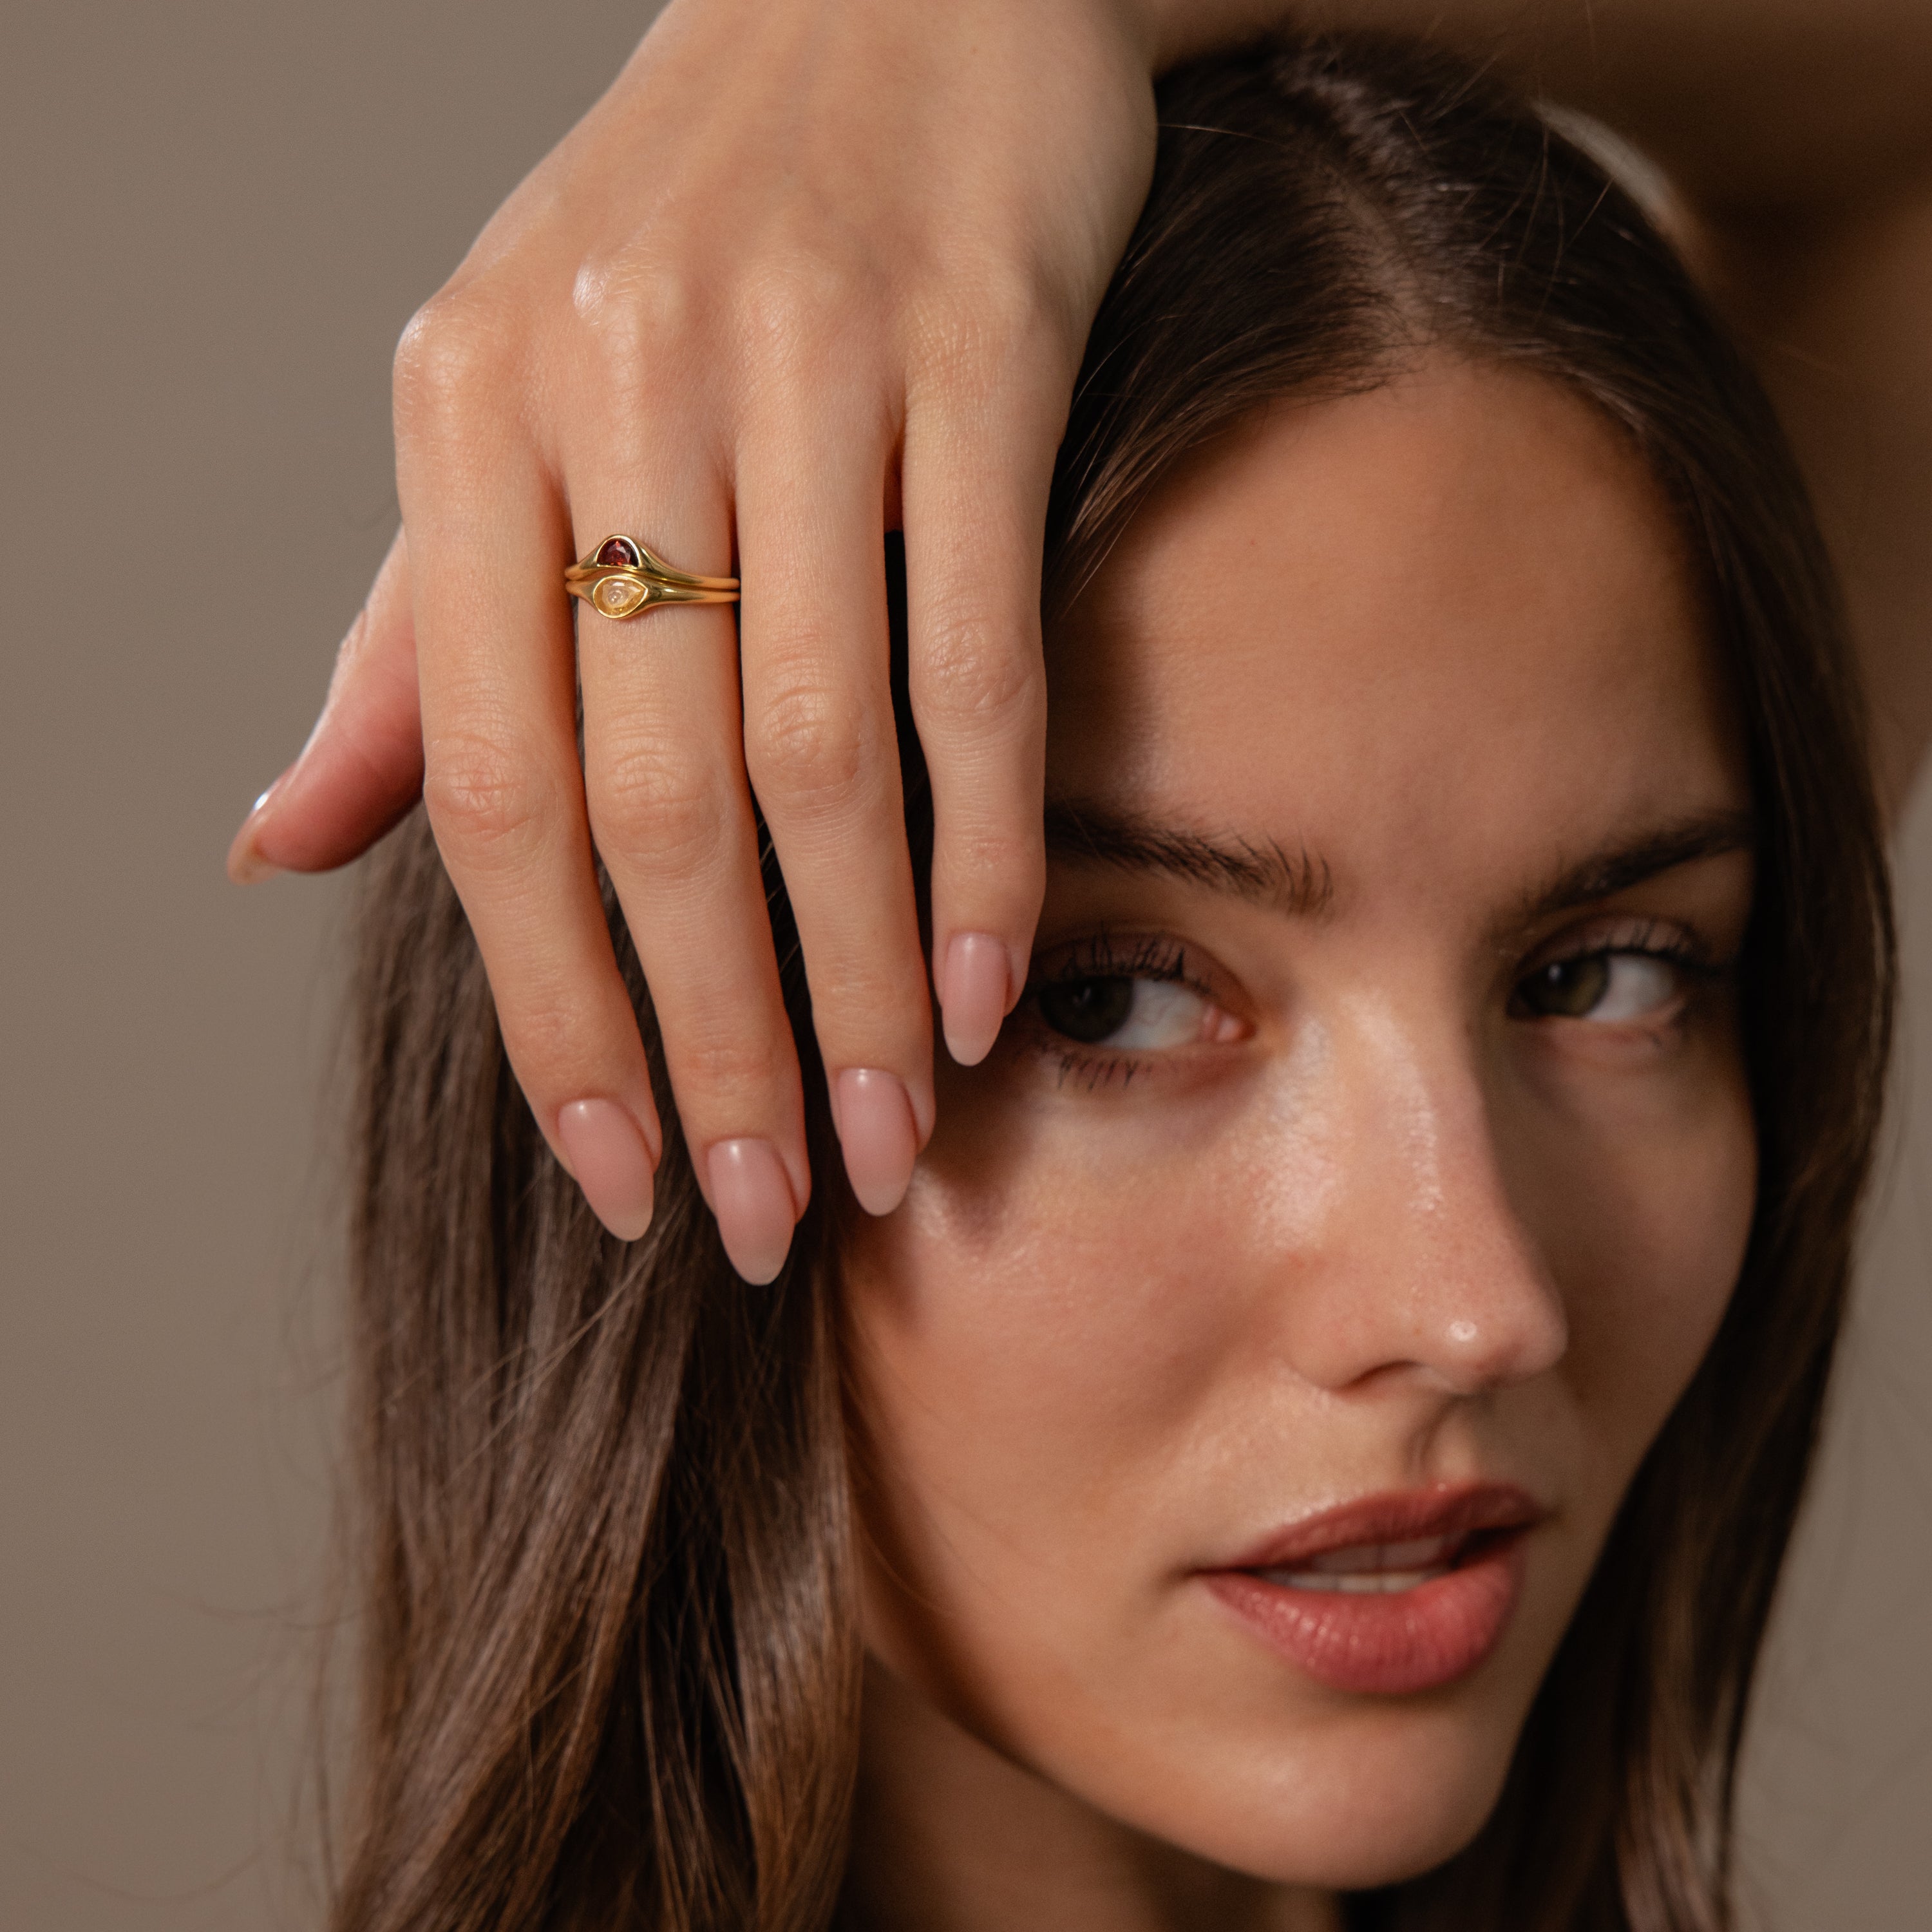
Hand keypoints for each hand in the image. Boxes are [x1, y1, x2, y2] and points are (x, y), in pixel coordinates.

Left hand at [228, 0, 1161, 1276]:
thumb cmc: (679, 234)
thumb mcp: (501, 406)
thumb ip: (406, 638)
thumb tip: (284, 847)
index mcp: (464, 410)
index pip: (484, 782)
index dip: (552, 1011)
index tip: (614, 1178)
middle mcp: (614, 384)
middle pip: (657, 802)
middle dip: (711, 1045)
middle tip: (767, 1214)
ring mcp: (805, 362)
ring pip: (821, 752)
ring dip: (850, 986)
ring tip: (881, 1143)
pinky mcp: (978, 351)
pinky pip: (980, 653)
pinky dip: (986, 844)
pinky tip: (982, 985)